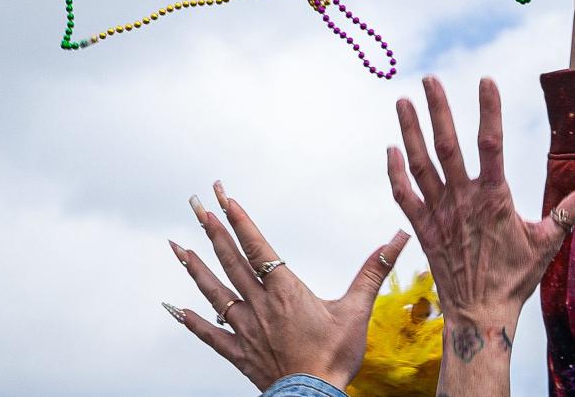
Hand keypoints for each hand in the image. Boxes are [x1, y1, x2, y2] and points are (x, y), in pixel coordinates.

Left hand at [163, 182, 409, 390]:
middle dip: (213, 230)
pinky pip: (210, 334)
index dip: (240, 220)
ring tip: (178, 246)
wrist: (313, 396)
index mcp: (286, 290)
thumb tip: (396, 239)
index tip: (224, 198)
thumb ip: (374, 271)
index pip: (257, 247)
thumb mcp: (358, 309)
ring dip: (195, 267)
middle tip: (196, 206)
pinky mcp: (239, 352)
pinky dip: (193, 320)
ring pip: (214, 292)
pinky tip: (177, 309)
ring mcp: (245, 328)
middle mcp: (260, 304)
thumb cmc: (336, 356)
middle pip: (230, 261)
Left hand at [386, 76, 574, 388]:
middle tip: (429, 79)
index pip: (492, 143)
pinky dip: (395, 172)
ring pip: (420, 163)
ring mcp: (439, 213)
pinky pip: (404, 194)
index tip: (486, 80)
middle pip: (448, 145)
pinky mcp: (423, 228)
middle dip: (438, 110)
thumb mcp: (549, 241)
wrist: (479, 314)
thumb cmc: (516, 277)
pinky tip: (390, 149)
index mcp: (494, 197)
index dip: (489, 110)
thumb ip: (574, 209)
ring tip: (402, 101)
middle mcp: (463, 200)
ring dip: (410, 131)